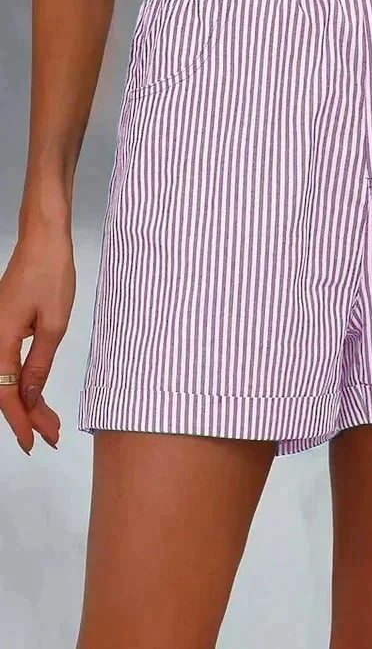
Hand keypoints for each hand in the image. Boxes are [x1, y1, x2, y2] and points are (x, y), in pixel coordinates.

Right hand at [0, 227, 74, 453]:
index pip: (6, 392)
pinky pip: (10, 362)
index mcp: (0, 339)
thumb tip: (30, 396)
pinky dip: (25, 380)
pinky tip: (38, 394)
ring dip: (28, 400)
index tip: (33, 442)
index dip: (20, 421)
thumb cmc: (51, 274)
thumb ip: (40, 362)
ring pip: (8, 377)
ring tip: (50, 423)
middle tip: (49, 437)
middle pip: (5, 389)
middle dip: (27, 416)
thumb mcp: (54, 324)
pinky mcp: (5, 325)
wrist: (44, 241)